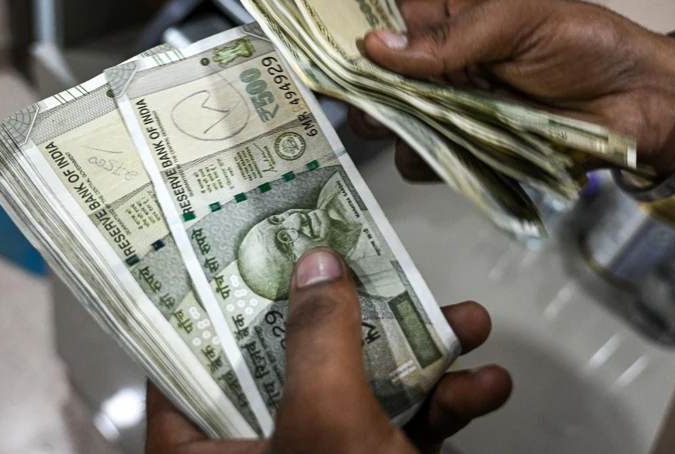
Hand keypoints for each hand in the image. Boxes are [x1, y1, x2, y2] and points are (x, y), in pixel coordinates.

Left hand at [145, 248, 511, 453]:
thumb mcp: (327, 424)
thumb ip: (319, 338)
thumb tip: (315, 264)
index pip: (187, 361)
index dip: (216, 298)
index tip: (247, 242)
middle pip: (288, 362)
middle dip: (353, 315)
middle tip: (380, 266)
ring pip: (360, 392)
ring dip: (422, 358)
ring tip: (468, 323)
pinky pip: (401, 432)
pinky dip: (444, 408)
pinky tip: (487, 386)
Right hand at [348, 0, 674, 179]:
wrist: (641, 104)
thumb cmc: (587, 46)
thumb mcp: (519, 22)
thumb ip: (451, 38)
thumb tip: (376, 46)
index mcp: (450, 24)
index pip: (383, 29)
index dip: (352, 42)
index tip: (322, 61)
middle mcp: (443, 71)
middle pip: (378, 86)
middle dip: (368, 97)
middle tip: (370, 107)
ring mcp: (456, 115)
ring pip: (396, 131)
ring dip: (398, 134)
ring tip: (418, 131)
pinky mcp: (474, 155)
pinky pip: (429, 165)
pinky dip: (431, 164)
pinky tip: (450, 156)